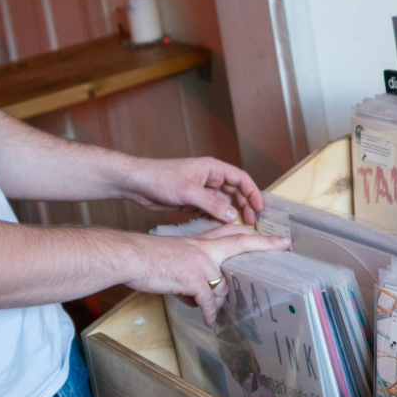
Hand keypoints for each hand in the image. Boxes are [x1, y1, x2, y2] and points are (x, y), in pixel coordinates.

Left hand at [126, 156, 264, 225]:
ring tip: (238, 227)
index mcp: (213, 169)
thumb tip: (232, 215)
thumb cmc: (161, 178)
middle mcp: (210, 178)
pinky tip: (219, 228)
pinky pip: (210, 211)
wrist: (138, 184)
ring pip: (223, 203)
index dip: (252, 192)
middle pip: (234, 192)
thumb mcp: (189, 191)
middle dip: (244, 205)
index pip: (240, 178)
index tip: (259, 207)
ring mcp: (201, 191)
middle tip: (251, 221)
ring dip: (230, 213)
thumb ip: (212, 204)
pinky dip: (216, 218)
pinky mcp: (192, 202)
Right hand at [131, 223, 289, 324]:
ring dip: (215, 301)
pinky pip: (208, 301)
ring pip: (222, 286)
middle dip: (265, 244)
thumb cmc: (148, 258)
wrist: (132, 257)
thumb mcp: (177, 255)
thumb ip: (194, 267)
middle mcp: (206, 248)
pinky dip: (207, 313)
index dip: (253, 233)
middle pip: (242, 242)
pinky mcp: (194, 278)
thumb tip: (200, 292)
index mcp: (201, 241)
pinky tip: (208, 320)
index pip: (233, 232)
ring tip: (205, 309)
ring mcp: (202, 262)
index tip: (272, 234)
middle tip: (285, 245)